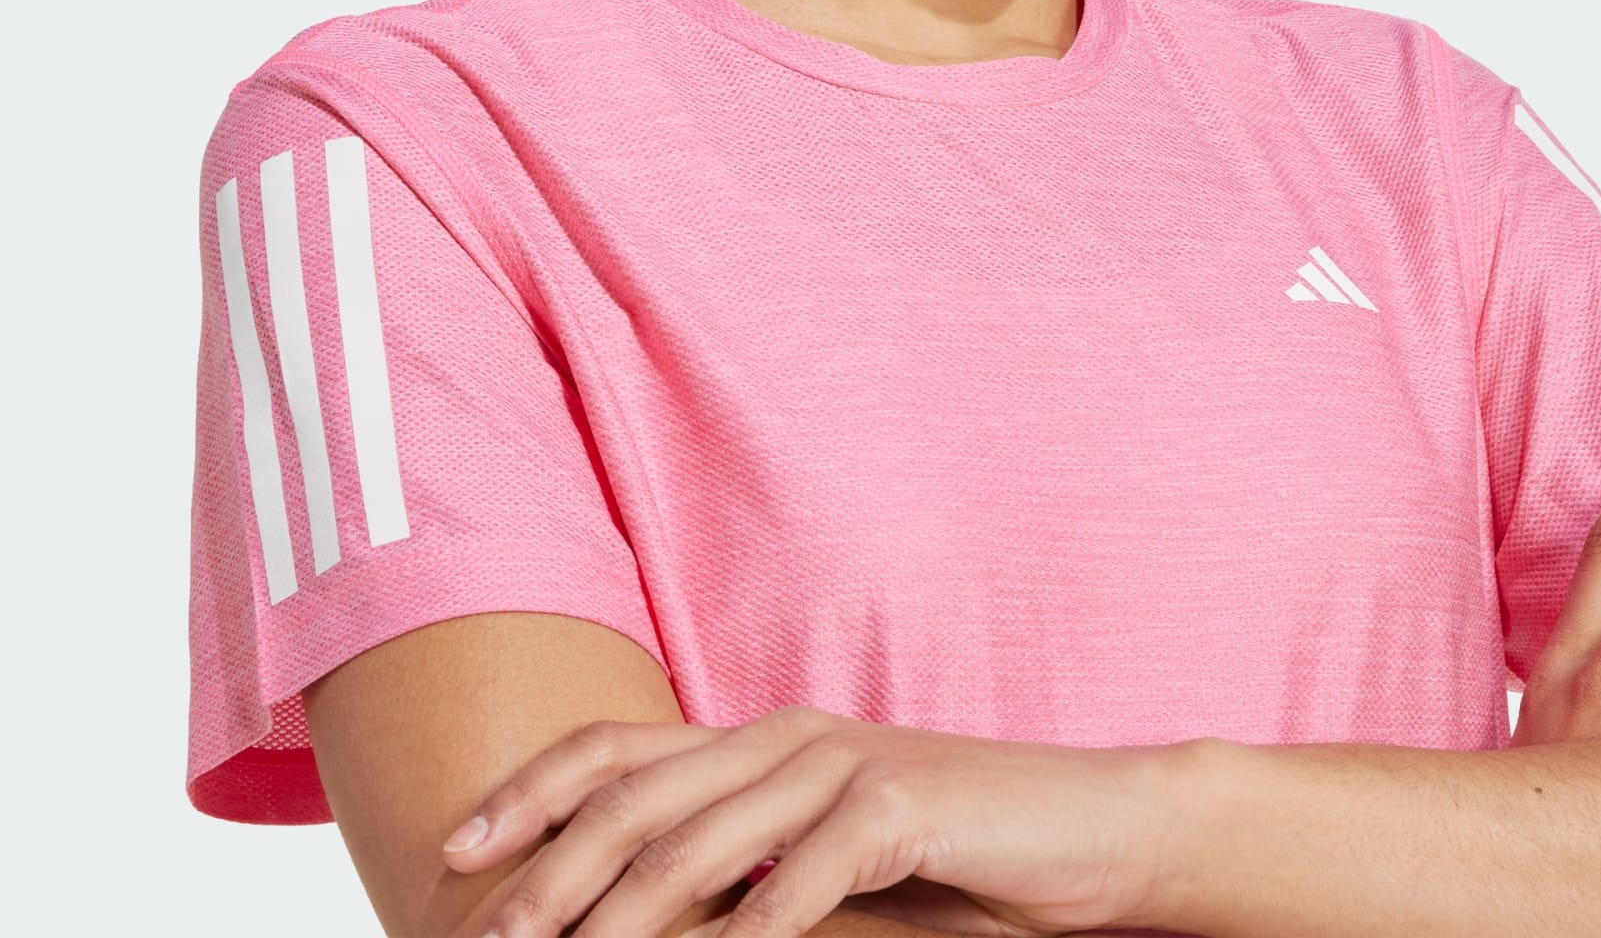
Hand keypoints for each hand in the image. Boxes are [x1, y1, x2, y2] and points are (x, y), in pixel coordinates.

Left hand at [441, 703, 1179, 937]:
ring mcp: (848, 762)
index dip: (533, 790)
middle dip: (554, 868)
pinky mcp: (905, 802)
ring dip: (629, 909)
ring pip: (707, 835)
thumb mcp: (828, 861)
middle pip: (641, 794)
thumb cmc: (953, 858)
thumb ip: (744, 873)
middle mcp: (791, 736)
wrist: (1088, 828)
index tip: (457, 844)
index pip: (621, 751)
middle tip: (493, 934)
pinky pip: (809, 870)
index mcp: (763, 739)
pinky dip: (756, 925)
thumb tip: (634, 919)